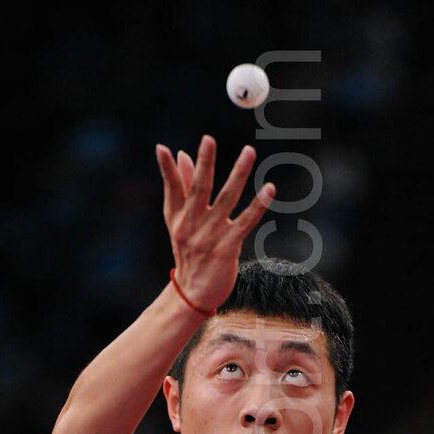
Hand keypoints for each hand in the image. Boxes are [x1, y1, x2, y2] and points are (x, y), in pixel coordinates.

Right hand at [155, 134, 274, 313]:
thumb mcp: (179, 222)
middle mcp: (193, 225)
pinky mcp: (228, 248)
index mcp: (180, 217)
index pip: (173, 188)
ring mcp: (210, 237)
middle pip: (199, 189)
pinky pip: (246, 222)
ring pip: (226, 199)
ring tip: (248, 151)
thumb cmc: (188, 253)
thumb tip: (179, 153)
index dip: (167, 169)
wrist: (193, 294)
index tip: (164, 148)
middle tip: (208, 139)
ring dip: (238, 174)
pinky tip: (269, 189)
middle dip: (204, 164)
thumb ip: (179, 187)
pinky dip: (257, 205)